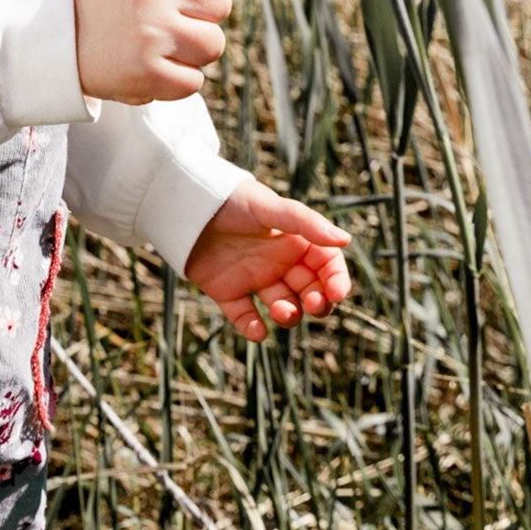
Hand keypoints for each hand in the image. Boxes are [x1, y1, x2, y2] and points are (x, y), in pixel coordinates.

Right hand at [71, 0, 246, 102]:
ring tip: (152, 40)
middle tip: (159, 14)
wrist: (41, 31)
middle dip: (197, 12)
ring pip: (213, 45)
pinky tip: (144, 63)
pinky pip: (193, 82)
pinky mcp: (146, 72)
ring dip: (188, 48)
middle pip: (221, 4)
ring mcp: (149, 31)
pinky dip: (172, 79)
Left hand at [183, 177, 352, 341]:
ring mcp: (255, 279)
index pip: (327, 266)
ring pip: (283, 307)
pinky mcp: (228, 292)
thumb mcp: (269, 207)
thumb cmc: (232, 200)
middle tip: (312, 304)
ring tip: (280, 310)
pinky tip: (256, 330)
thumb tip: (345, 239)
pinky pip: (246, 317)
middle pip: (311, 292)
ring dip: (288, 315)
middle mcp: (279, 263)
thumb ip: (304, 223)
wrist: (185, 204)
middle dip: (317, 303)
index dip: (336, 281)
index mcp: (295, 241)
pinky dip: (253, 329)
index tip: (336, 292)